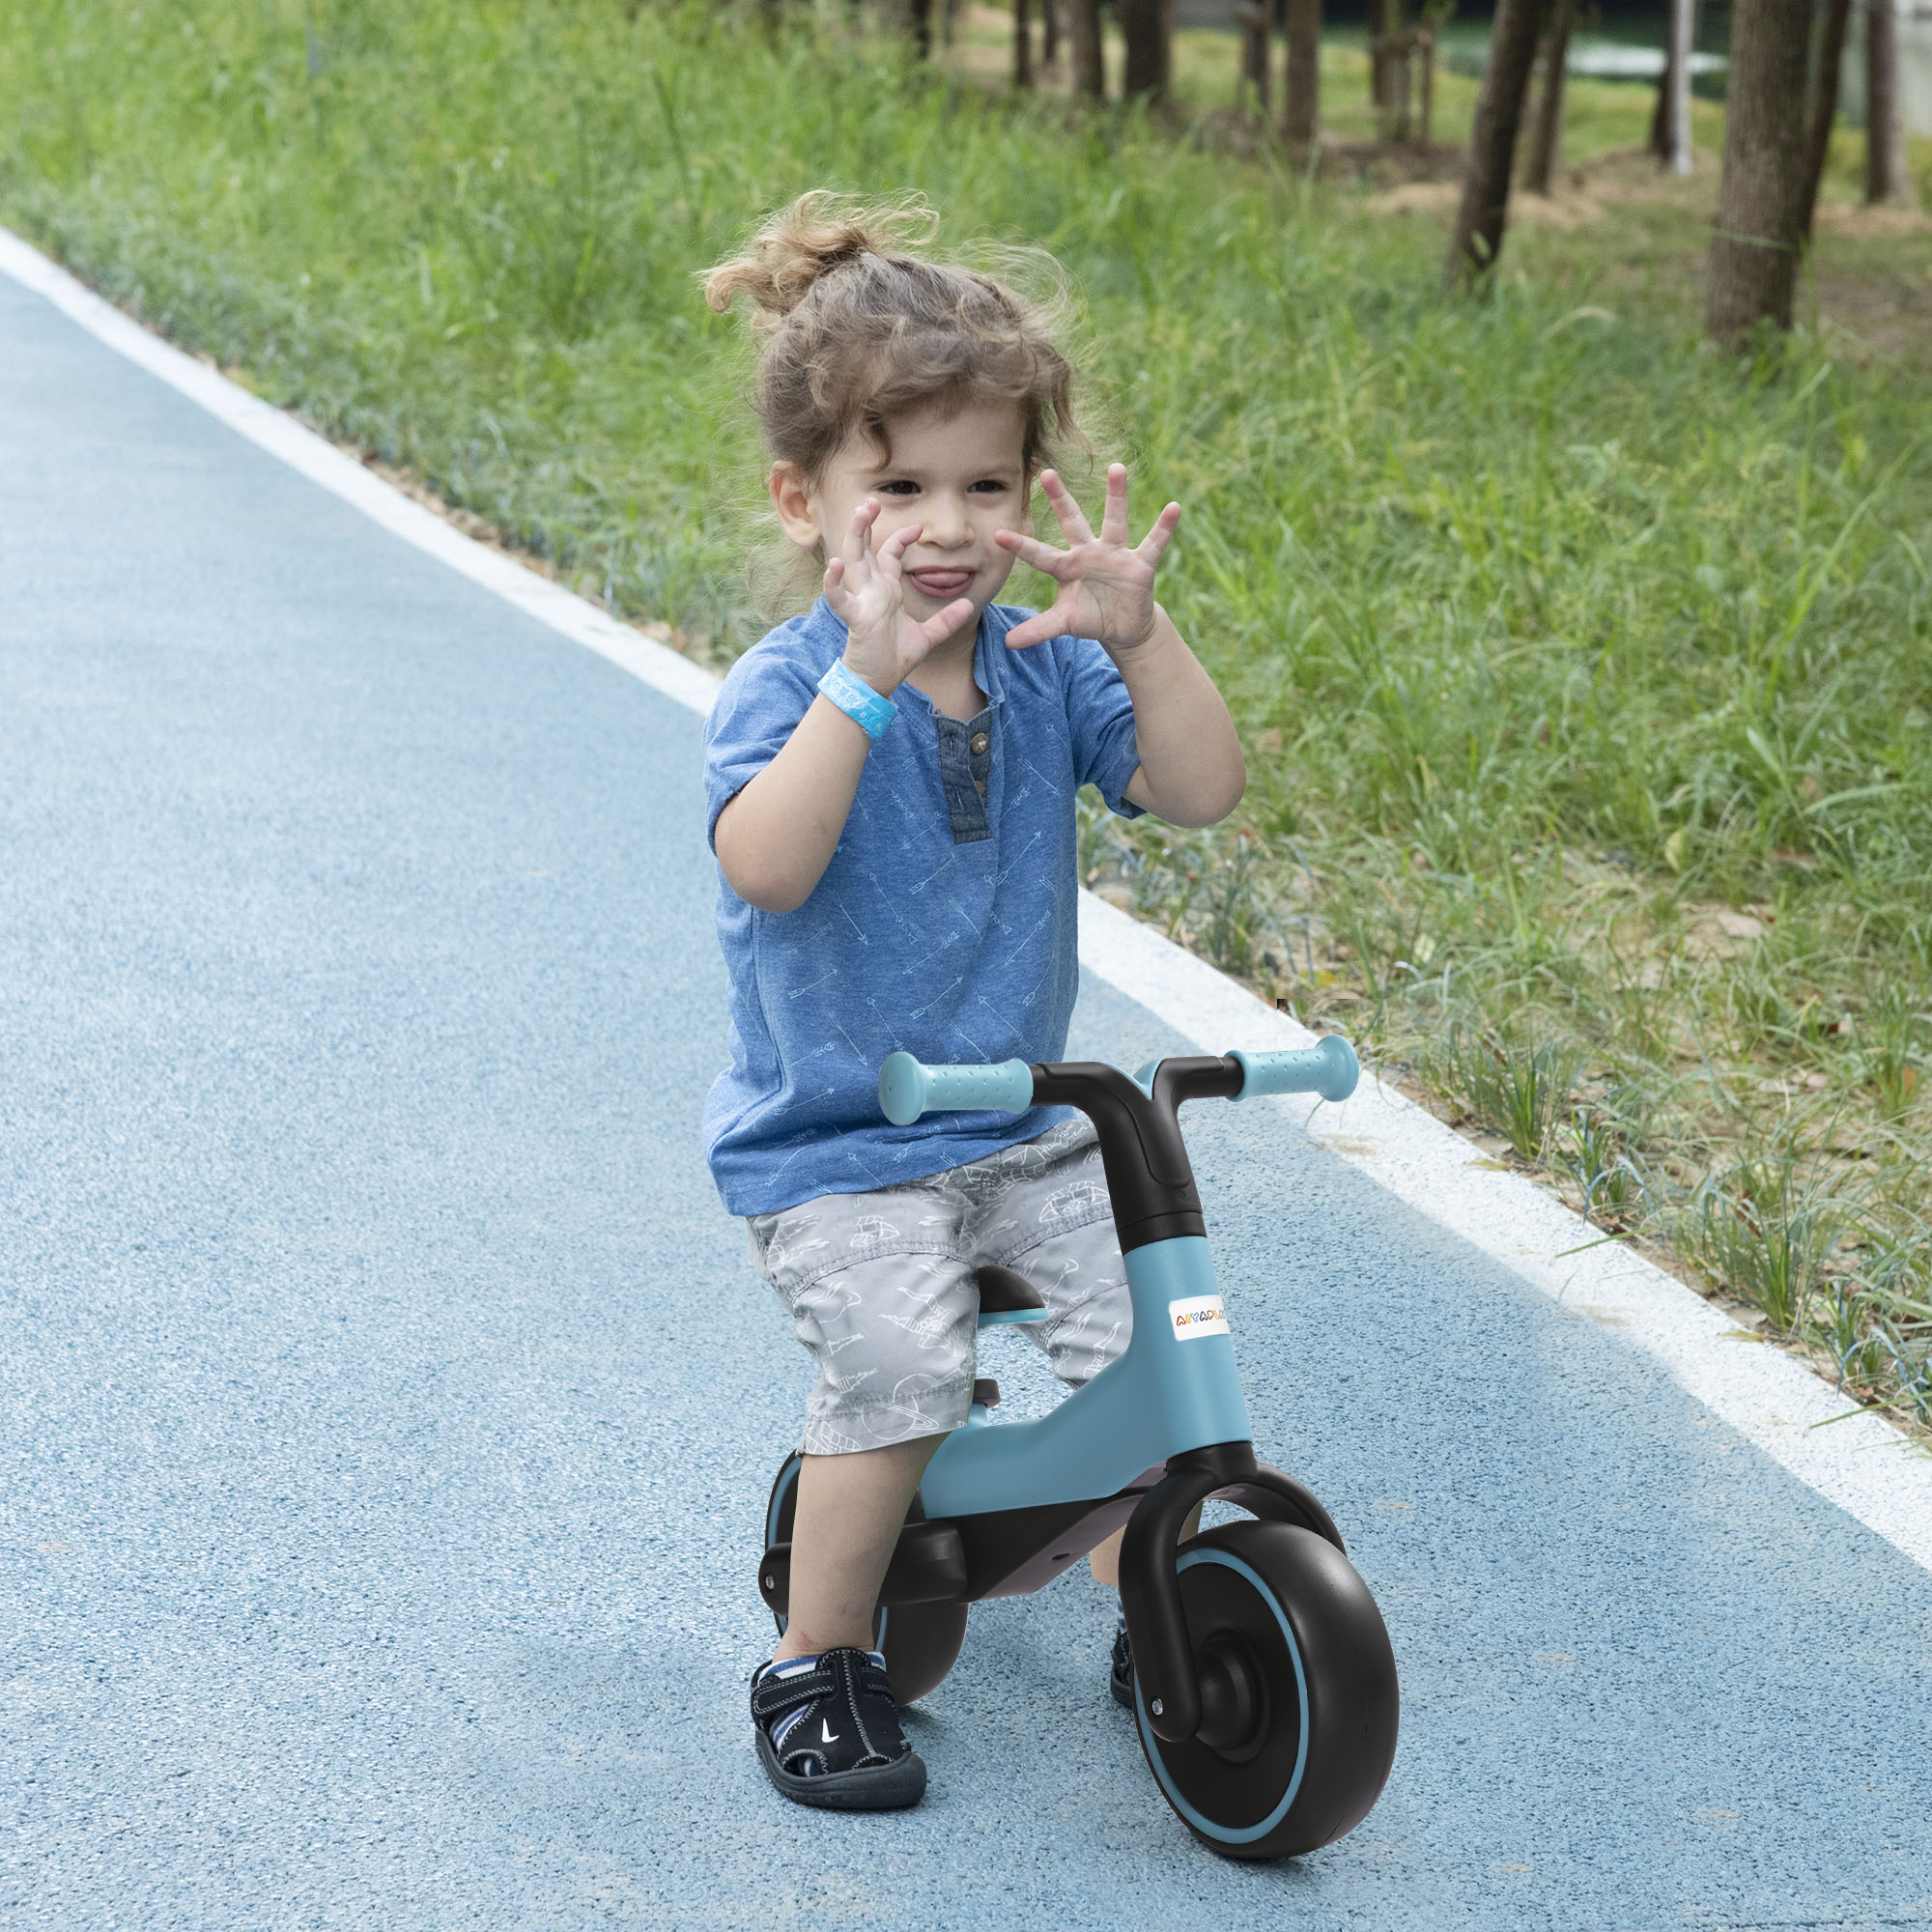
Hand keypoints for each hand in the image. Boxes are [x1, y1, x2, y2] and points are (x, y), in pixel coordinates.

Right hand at [823, 498, 975, 695]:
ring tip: (859, 515)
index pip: (889, 554)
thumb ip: (947, 620)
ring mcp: (861, 602)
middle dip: (866, 524)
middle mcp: (871, 590)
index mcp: (886, 590)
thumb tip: (967, 605)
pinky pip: (840, 598)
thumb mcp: (928, 636)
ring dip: (854, 537)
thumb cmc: (894, 657)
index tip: (917, 528)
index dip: (900, 537)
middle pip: (864, 548)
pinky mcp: (856, 619)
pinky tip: (833, 566)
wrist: (877, 683)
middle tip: (872, 502)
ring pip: (852, 562)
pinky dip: (833, 583)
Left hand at [994, 466, 1180, 652]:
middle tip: (1045, 472)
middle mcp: (1088, 553)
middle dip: (1060, 499)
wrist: (1123, 627)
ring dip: (1116, 495)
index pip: (1039, 555)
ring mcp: (1115, 555)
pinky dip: (1164, 527)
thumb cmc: (1090, 618)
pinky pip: (1153, 542)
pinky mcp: (1140, 564)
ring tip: (1116, 467)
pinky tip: (1174, 508)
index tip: (997, 535)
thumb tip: (1008, 644)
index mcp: (1066, 567)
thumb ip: (1038, 630)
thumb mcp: (1064, 624)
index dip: (1021, 546)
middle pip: (1072, 521)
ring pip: (1115, 521)